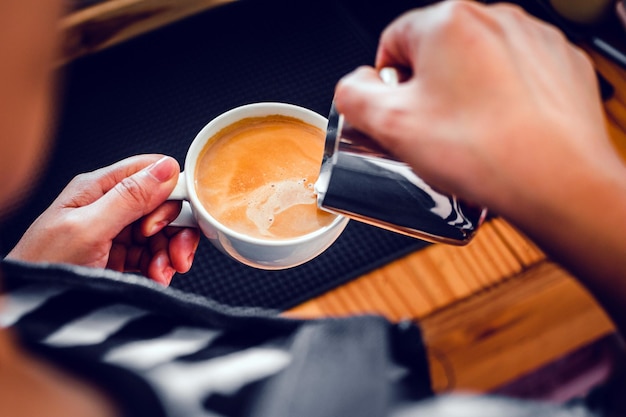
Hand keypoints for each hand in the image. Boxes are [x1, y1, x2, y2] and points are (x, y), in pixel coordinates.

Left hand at [7, 155, 199, 284]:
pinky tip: (156, 278)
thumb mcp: (88, 230)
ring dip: (169, 253)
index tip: (169, 222)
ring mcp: (114, 233)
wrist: (29, 314)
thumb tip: (166, 167)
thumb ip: (129, 198)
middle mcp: (107, 206)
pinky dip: (160, 267)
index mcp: (96, 188)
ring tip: (162, 273)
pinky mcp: (118, 258)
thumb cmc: (45, 269)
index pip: (149, 172)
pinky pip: (152, 255)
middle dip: (175, 230)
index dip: (169, 194)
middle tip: (176, 254)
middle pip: (161, 205)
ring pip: (161, 232)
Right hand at [333, 1, 625, 333]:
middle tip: (429, 135)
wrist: (559, 183)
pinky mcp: (560, 65)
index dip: (387, 86)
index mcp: (447, 21)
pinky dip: (502, 101)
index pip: (392, 43)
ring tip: (467, 140)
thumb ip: (351, 96)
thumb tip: (353, 87)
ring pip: (477, 66)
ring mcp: (532, 40)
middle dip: (426, 93)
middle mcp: (494, 18)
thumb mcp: (390, 126)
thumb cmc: (484, 152)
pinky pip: (514, 78)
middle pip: (436, 54)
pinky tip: (499, 133)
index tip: (397, 115)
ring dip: (464, 97)